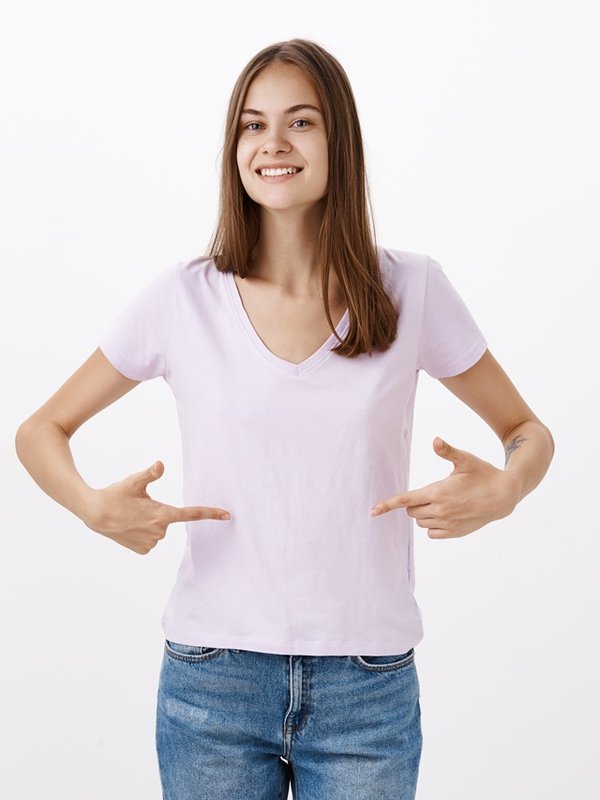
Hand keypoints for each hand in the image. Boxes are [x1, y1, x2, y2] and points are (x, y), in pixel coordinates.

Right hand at [84, 460, 230, 554]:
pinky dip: (143, 532)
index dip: (210, 513)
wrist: (94, 514)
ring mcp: (152, 543)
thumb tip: (161, 464)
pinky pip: (150, 539)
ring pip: (159, 529)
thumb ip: (150, 474)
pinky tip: (129, 527)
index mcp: (163, 514)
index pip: (192, 513)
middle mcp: (160, 531)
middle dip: (157, 511)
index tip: (227, 515)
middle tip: (136, 506)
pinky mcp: (144, 550)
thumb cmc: (115, 494)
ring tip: (130, 516)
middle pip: (168, 518)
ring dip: (149, 522)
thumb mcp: (133, 481)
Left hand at [370, 438, 518, 538]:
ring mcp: (448, 523)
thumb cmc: (484, 474)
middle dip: (414, 503)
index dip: (387, 504)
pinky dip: (433, 526)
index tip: (373, 510)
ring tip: (440, 502)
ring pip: (421, 523)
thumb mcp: (466, 459)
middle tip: (431, 492)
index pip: (405, 499)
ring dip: (423, 514)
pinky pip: (432, 533)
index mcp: (438, 492)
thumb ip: (447, 451)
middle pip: (411, 511)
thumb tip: (435, 441)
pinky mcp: (455, 533)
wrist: (504, 496)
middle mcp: (440, 510)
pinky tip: (445, 515)